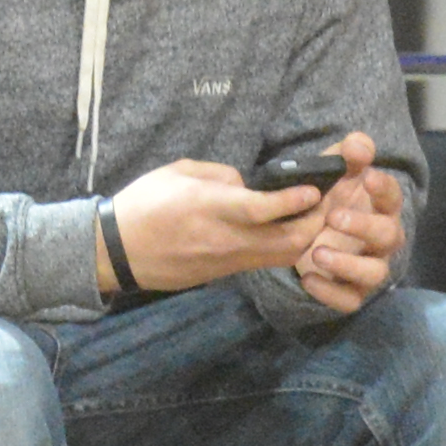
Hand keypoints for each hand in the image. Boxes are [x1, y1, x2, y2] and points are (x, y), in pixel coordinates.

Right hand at [110, 159, 332, 295]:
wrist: (120, 250)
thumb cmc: (143, 203)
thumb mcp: (175, 172)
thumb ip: (217, 174)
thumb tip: (247, 184)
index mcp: (207, 207)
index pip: (260, 209)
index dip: (293, 200)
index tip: (314, 189)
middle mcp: (225, 237)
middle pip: (286, 240)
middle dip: (315, 223)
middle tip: (326, 203)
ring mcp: (229, 259)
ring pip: (284, 255)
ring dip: (306, 237)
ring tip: (313, 217)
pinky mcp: (228, 272)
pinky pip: (268, 260)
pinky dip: (286, 246)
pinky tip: (287, 231)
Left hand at [294, 149, 402, 315]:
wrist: (303, 232)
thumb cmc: (329, 199)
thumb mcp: (333, 173)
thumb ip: (346, 156)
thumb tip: (360, 143)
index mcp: (378, 209)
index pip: (393, 198)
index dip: (384, 188)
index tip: (367, 176)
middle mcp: (380, 240)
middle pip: (389, 236)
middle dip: (364, 226)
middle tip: (333, 216)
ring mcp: (367, 266)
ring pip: (375, 273)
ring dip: (348, 264)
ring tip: (316, 252)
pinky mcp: (350, 290)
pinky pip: (350, 300)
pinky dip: (331, 293)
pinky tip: (308, 279)